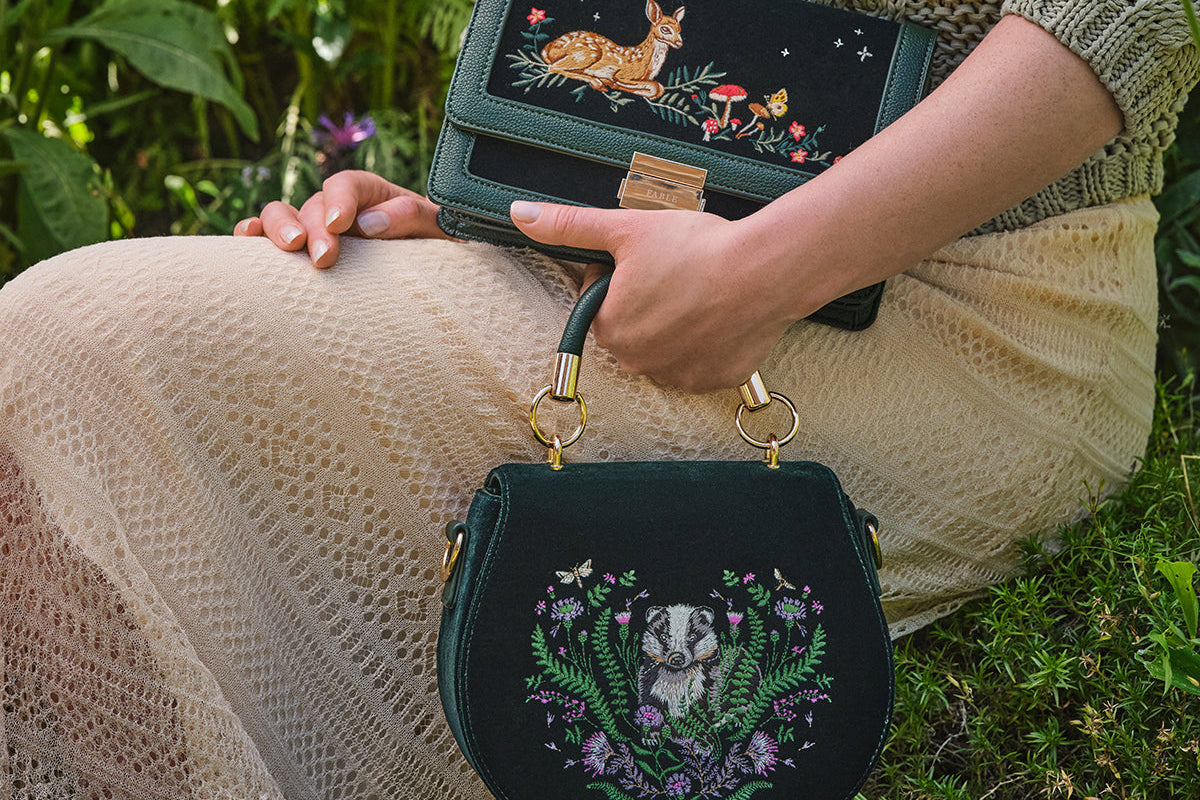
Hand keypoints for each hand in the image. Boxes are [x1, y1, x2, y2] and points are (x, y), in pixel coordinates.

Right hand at [233, 170, 452, 267]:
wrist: (428, 271)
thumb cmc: (435, 246)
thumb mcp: (437, 229)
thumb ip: (412, 217)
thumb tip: (370, 222)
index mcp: (371, 193)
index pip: (348, 185)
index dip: (340, 200)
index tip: (340, 224)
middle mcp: (337, 206)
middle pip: (313, 204)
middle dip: (314, 228)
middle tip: (322, 257)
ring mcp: (313, 226)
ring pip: (284, 215)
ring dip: (279, 228)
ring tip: (289, 248)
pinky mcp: (299, 250)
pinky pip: (268, 237)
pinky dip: (254, 235)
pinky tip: (248, 238)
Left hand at [510, 201, 831, 392]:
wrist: (766, 269)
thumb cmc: (696, 246)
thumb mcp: (625, 227)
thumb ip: (569, 226)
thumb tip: (519, 214)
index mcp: (610, 329)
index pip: (602, 302)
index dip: (622, 275)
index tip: (648, 258)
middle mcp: (639, 362)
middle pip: (634, 328)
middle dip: (648, 303)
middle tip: (678, 272)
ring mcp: (680, 375)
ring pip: (668, 346)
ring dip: (677, 325)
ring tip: (702, 291)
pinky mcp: (716, 379)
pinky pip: (703, 362)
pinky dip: (709, 342)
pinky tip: (721, 315)